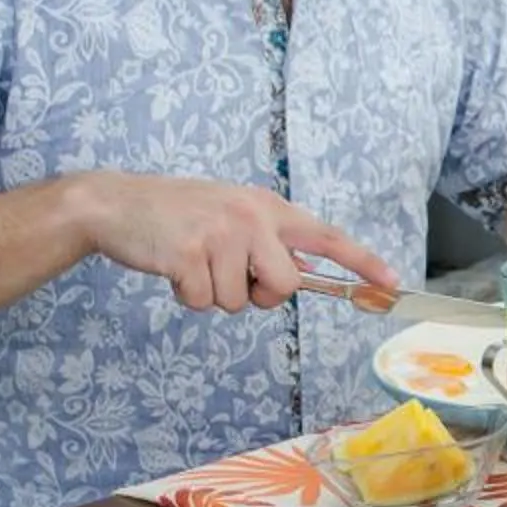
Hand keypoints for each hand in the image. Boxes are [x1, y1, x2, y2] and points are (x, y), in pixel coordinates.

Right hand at [70, 172, 398, 312]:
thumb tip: (301, 275)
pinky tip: (173, 266)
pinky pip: (202, 303)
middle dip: (258, 295)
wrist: (115, 204)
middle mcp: (251, 217)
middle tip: (227, 274)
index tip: (391, 283)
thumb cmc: (179, 215)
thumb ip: (267, 242)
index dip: (361, 261)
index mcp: (267, 207)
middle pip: (284, 287)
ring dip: (213, 294)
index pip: (326, 236)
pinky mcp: (189, 254)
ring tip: (192, 261)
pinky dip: (185, 296)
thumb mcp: (232, 215)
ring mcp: (220, 234)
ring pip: (238, 302)